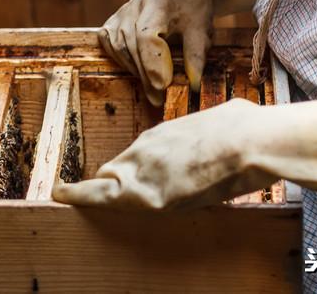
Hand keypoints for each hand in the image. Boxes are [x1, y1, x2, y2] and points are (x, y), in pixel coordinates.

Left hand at [54, 82, 316, 223]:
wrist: (251, 140)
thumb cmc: (245, 126)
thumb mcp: (221, 119)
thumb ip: (209, 132)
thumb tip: (226, 125)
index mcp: (165, 135)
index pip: (135, 155)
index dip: (122, 168)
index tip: (110, 173)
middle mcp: (149, 149)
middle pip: (116, 169)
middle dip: (100, 182)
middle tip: (75, 189)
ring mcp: (147, 170)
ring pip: (106, 183)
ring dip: (88, 191)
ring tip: (65, 193)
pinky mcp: (150, 193)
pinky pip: (110, 197)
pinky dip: (86, 196)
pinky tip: (66, 195)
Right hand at [99, 0, 215, 105]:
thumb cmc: (196, 7)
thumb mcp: (202, 29)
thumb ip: (196, 55)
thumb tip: (192, 84)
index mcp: (158, 2)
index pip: (147, 36)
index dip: (151, 63)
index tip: (163, 85)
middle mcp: (135, 4)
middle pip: (132, 44)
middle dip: (144, 74)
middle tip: (158, 98)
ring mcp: (122, 10)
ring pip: (118, 45)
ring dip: (133, 69)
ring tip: (150, 89)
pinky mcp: (115, 17)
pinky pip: (109, 41)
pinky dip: (120, 58)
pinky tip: (134, 70)